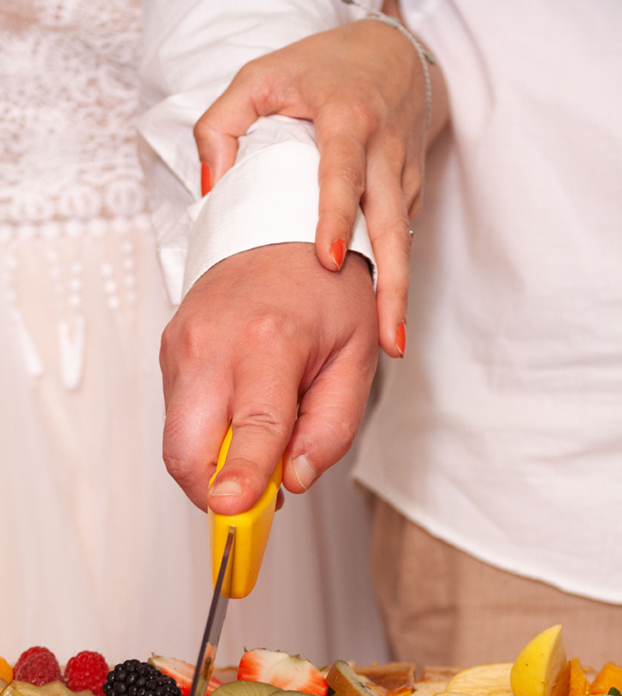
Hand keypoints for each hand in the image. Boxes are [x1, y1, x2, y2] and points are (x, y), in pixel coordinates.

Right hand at [160, 243, 377, 512]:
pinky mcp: (169, 350)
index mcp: (269, 341)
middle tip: (257, 498)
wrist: (281, 229)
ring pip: (179, 440)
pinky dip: (207, 433)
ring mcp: (182, 345)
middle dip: (215, 492)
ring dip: (216, 462)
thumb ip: (331, 429)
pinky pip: (179, 415)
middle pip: (188, 449)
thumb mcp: (357, 358)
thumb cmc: (325, 289)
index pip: (252, 426)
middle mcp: (213, 343)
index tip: (232, 513)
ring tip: (262, 437)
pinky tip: (241, 410)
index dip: (241, 478)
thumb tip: (293, 479)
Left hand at [193, 6, 447, 358]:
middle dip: (390, 283)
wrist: (390, 56)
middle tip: (386, 337)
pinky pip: (402, 237)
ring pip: (405, 240)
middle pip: (391, 224)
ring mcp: (403, 174)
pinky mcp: (412, 190)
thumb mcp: (258, 78)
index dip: (338, 216)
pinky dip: (394, 276)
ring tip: (393, 342)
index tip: (330, 260)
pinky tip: (383, 316)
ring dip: (399, 293)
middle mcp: (382, 149)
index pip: (342, 172)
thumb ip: (221, 126)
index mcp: (345, 117)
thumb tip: (211, 189)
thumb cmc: (317, 69)